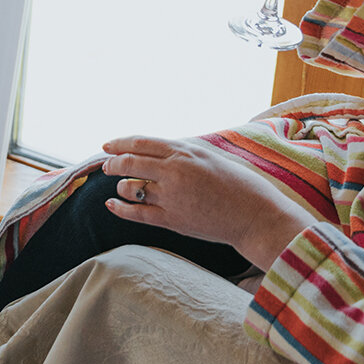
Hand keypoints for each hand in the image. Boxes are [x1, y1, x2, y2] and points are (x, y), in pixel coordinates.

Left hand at [100, 135, 317, 271]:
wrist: (257, 217)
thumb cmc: (239, 185)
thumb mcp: (210, 157)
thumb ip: (183, 153)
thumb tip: (157, 150)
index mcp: (185, 152)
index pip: (140, 142)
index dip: (119, 143)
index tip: (106, 145)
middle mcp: (174, 171)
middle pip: (130, 162)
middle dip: (113, 163)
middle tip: (106, 165)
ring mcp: (171, 197)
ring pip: (130, 187)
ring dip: (120, 185)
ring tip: (121, 186)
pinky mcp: (172, 221)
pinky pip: (136, 213)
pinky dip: (119, 207)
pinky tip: (111, 204)